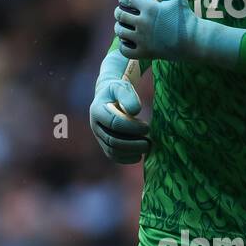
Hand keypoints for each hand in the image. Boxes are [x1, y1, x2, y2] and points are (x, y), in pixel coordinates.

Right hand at [89, 47, 150, 163]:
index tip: (147, 127)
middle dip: (132, 143)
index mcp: (97, 110)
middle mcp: (95, 126)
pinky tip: (139, 156)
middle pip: (112, 140)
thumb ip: (127, 96)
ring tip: (146, 147)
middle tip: (149, 142)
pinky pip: (113, 156)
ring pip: (112, 150)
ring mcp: (99, 136)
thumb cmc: (118, 91)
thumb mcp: (122, 87)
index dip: (132, 127)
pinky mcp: (104, 144)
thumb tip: (134, 111)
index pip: (114, 123)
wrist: (110, 97)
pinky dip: (126, 159)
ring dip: (131, 152)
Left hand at [114, 0, 193, 61]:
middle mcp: (144, 24)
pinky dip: (123, 44)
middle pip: (119, 14)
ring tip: (127, 25)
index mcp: (150, 8)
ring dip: (120, 26)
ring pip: (119, 31)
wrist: (194, 41)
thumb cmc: (184, 16)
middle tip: (126, 11)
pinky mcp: (145, 53)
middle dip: (120, 10)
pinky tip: (130, 40)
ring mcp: (144, 40)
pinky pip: (124, 49)